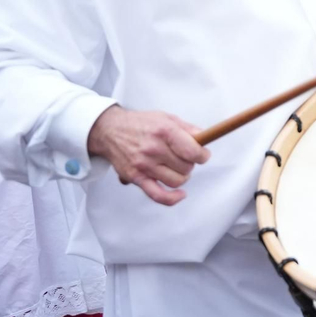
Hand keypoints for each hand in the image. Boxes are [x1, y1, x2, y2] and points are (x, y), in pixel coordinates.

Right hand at [86, 105, 209, 206]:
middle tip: (183, 158)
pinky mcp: (136, 178)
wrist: (109, 130)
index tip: (202, 155)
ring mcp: (144, 165)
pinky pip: (158, 195)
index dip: (203, 155)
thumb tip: (205, 139)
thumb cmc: (140, 124)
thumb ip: (188, 129)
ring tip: (175, 168)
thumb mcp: (166, 118)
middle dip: (189, 164)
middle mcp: (154, 149)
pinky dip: (172, 198)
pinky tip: (180, 194)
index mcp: (164, 131)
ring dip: (181, 176)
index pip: (193, 152)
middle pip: (186, 167)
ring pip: (177, 181)